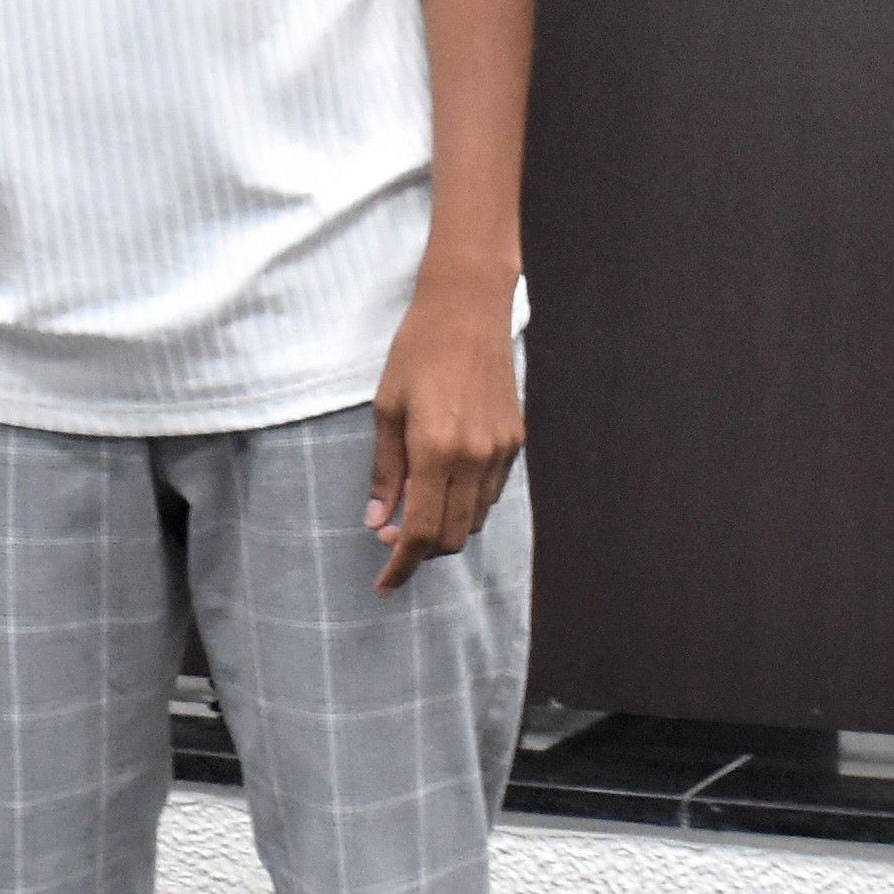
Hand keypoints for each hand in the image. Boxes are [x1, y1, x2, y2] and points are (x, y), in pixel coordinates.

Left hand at [363, 271, 524, 591]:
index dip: (402, 565)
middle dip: (421, 550)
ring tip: (414, 506)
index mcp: (436, 449)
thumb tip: (377, 522)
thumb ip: (385, 471)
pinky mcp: (515, 440)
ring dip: (445, 528)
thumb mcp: (386, 409)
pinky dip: (465, 503)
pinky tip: (443, 483)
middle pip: (454, 537)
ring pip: (476, 519)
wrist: (468, 309)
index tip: (384, 584)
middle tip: (390, 534)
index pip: (423, 531)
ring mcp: (502, 450)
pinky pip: (491, 493)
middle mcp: (476, 457)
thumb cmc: (417, 351)